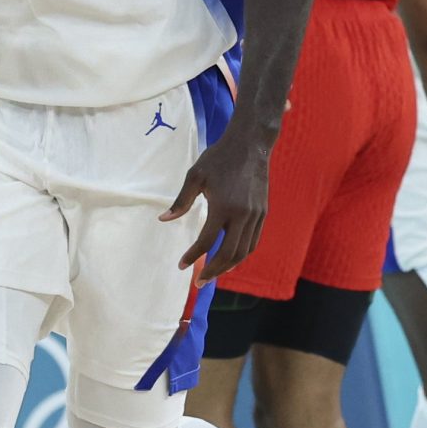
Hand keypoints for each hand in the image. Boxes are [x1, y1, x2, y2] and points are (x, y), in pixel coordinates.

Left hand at [161, 132, 270, 277]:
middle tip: (198, 282)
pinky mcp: (262, 213)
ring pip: (243, 251)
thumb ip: (180, 201)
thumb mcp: (195, 176)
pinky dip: (242, 254)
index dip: (193, 257)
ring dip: (228, 266)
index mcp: (223, 206)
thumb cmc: (218, 158)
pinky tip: (230, 259)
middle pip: (228, 253)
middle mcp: (242, 215)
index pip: (207, 241)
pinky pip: (253, 241)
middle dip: (212, 271)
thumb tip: (164, 220)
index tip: (182, 266)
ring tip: (213, 274)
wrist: (250, 145)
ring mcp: (255, 215)